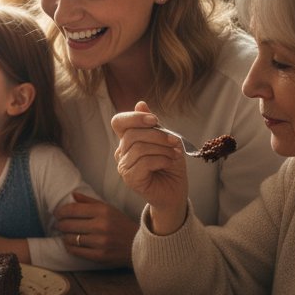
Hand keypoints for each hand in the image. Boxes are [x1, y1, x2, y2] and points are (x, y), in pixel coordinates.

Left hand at [54, 191, 136, 265]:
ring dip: (64, 236)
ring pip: (70, 238)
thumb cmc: (120, 224)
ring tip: (66, 233)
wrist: (138, 245)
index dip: (60, 212)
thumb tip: (72, 195)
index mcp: (103, 211)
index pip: (72, 210)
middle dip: (60, 224)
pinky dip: (69, 246)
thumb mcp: (108, 208)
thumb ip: (89, 201)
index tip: (57, 213)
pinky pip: (75, 251)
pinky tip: (70, 243)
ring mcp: (100, 242)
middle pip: (68, 224)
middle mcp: (101, 226)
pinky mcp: (99, 256)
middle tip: (59, 224)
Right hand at [111, 101, 188, 233]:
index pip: (119, 122)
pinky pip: (144, 162)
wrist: (175, 191)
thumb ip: (153, 124)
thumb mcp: (166, 140)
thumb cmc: (170, 165)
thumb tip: (140, 103)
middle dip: (158, 136)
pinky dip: (161, 160)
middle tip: (175, 142)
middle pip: (132, 134)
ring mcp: (123, 166)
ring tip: (174, 155)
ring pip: (139, 148)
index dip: (134, 117)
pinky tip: (169, 164)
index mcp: (128, 139)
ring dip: (163, 150)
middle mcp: (121, 152)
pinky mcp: (130, 179)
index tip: (155, 120)